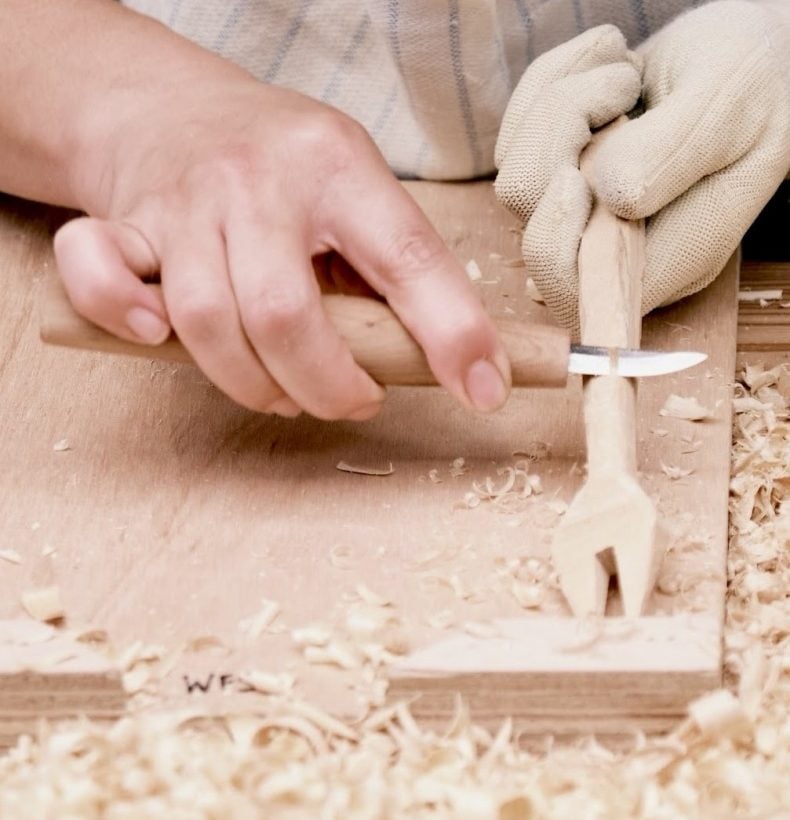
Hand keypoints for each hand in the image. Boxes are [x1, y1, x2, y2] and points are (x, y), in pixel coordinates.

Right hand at [55, 55, 509, 419]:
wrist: (168, 109)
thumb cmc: (281, 166)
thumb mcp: (355, 190)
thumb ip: (393, 271)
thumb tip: (457, 363)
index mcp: (340, 168)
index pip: (409, 258)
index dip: (452, 334)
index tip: (483, 392)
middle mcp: (260, 181)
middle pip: (287, 316)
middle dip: (328, 388)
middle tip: (352, 399)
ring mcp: (186, 202)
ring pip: (209, 324)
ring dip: (254, 386)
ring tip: (284, 392)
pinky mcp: (125, 223)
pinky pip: (101, 277)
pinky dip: (125, 319)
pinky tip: (158, 334)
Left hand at [495, 4, 789, 334]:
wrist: (743, 55)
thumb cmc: (755, 85)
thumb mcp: (733, 107)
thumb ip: (675, 154)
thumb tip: (609, 193)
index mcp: (670, 259)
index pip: (579, 294)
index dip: (560, 240)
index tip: (585, 170)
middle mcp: (616, 251)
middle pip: (534, 235)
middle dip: (561, 145)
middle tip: (623, 94)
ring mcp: (578, 217)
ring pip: (514, 181)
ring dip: (562, 105)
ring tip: (627, 76)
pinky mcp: (550, 176)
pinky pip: (512, 139)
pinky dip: (551, 84)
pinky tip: (607, 67)